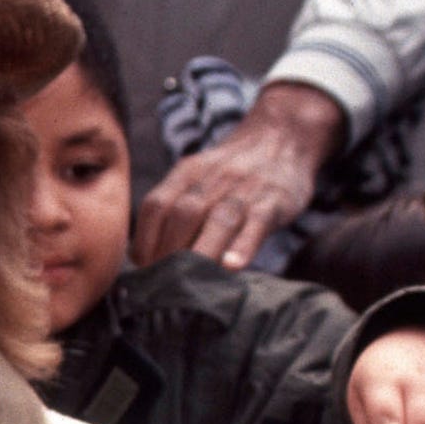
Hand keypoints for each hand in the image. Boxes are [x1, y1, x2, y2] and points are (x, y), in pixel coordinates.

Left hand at [133, 83, 344, 270]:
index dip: (144, 240)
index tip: (143, 268)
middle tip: (163, 287)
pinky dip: (243, 246)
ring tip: (188, 286)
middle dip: (168, 254)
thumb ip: (174, 208)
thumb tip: (142, 256)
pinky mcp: (274, 201)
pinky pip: (256, 224)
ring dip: (198, 255)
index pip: (155, 206)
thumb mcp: (199, 177)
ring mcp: (244, 190)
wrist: (281, 136)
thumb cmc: (233, 172)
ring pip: (217, 221)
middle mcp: (213, 179)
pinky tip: (232, 267)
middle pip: (182, 216)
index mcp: (188, 173)